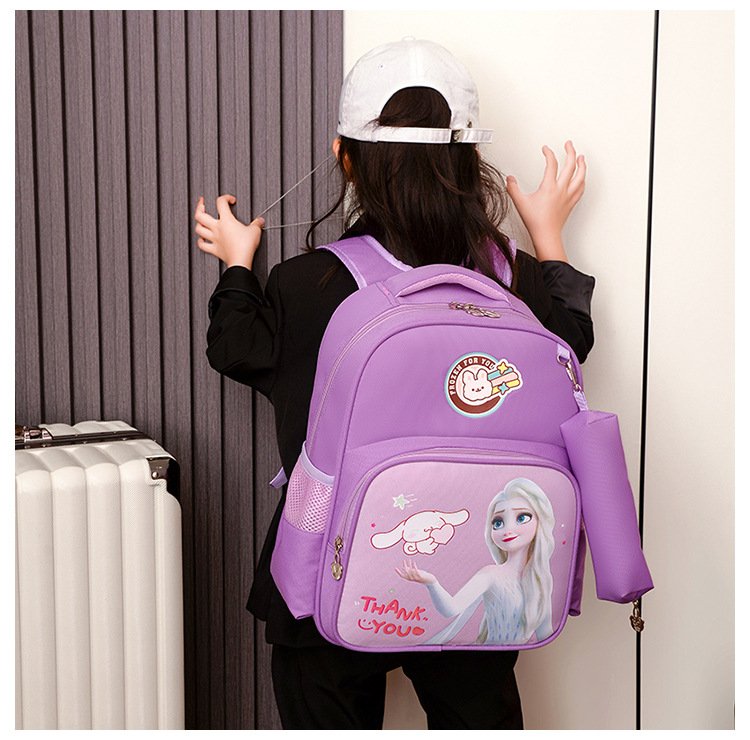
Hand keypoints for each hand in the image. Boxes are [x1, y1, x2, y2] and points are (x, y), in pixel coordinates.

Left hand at [194, 194, 264, 268]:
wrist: (241, 261)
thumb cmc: (245, 246)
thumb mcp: (255, 231)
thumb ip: (257, 224)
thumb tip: (259, 221)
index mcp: (226, 220)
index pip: (221, 202)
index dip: (225, 198)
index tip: (230, 200)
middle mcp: (217, 228)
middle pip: (200, 215)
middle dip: (199, 207)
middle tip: (202, 204)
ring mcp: (214, 239)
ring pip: (198, 229)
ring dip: (198, 224)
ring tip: (200, 221)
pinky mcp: (214, 250)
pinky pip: (202, 245)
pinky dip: (200, 241)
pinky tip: (202, 239)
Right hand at [395, 559, 436, 584]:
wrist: (430, 580)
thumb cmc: (422, 576)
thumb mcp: (414, 573)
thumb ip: (409, 570)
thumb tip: (404, 567)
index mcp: (410, 578)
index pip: (402, 576)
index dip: (398, 572)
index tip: (395, 568)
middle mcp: (412, 579)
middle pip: (406, 573)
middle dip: (405, 566)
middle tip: (404, 560)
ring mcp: (416, 578)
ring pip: (411, 572)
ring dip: (410, 565)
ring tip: (410, 560)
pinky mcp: (420, 576)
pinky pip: (416, 571)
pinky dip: (414, 567)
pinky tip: (414, 562)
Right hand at [505, 141, 585, 261]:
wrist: (546, 235)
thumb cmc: (535, 222)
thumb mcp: (520, 203)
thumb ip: (513, 189)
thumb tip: (509, 179)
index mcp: (549, 187)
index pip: (551, 164)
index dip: (549, 153)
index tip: (546, 149)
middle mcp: (561, 189)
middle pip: (570, 165)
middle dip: (570, 151)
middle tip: (568, 144)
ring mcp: (568, 196)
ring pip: (580, 176)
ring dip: (582, 164)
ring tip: (581, 157)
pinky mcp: (571, 203)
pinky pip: (581, 188)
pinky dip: (582, 180)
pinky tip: (582, 177)